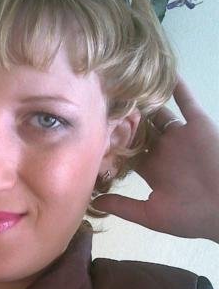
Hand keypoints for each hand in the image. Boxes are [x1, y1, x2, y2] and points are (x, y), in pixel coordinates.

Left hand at [91, 75, 218, 242]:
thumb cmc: (190, 215)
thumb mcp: (151, 215)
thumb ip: (123, 206)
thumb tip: (92, 201)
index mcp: (153, 171)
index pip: (128, 153)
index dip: (112, 144)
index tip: (91, 132)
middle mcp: (164, 150)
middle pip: (140, 130)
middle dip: (124, 120)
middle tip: (101, 104)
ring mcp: (180, 136)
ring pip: (158, 114)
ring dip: (143, 102)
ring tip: (122, 86)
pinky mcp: (197, 124)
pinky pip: (186, 102)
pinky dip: (176, 87)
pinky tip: (160, 73)